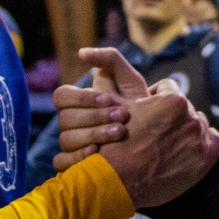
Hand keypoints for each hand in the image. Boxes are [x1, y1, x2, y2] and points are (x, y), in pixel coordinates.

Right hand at [52, 48, 146, 167]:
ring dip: (93, 135)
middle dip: (94, 117)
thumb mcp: (130, 81)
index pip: (61, 96)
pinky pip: (62, 163)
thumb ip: (110, 60)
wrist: (156, 139)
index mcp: (80, 102)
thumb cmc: (141, 107)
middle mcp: (73, 123)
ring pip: (66, 140)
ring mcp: (73, 144)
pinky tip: (98, 153)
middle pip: (65, 119)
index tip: (109, 99)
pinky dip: (77, 158)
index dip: (82, 97)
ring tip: (120, 133)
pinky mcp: (76, 165)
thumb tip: (82, 53)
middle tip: (123, 117)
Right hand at [94, 92, 218, 208]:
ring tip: (168, 144)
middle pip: (184, 108)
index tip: (148, 112)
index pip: (169, 88)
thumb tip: (101, 65)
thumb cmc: (113, 145)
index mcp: (172, 100)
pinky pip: (215, 141)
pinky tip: (189, 149)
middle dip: (171, 116)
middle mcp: (190, 117)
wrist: (116, 182)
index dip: (156, 98)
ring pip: (197, 124)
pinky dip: (206, 143)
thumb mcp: (113, 108)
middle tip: (156, 132)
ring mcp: (200, 139)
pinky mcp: (205, 159)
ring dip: (186, 130)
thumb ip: (117, 84)